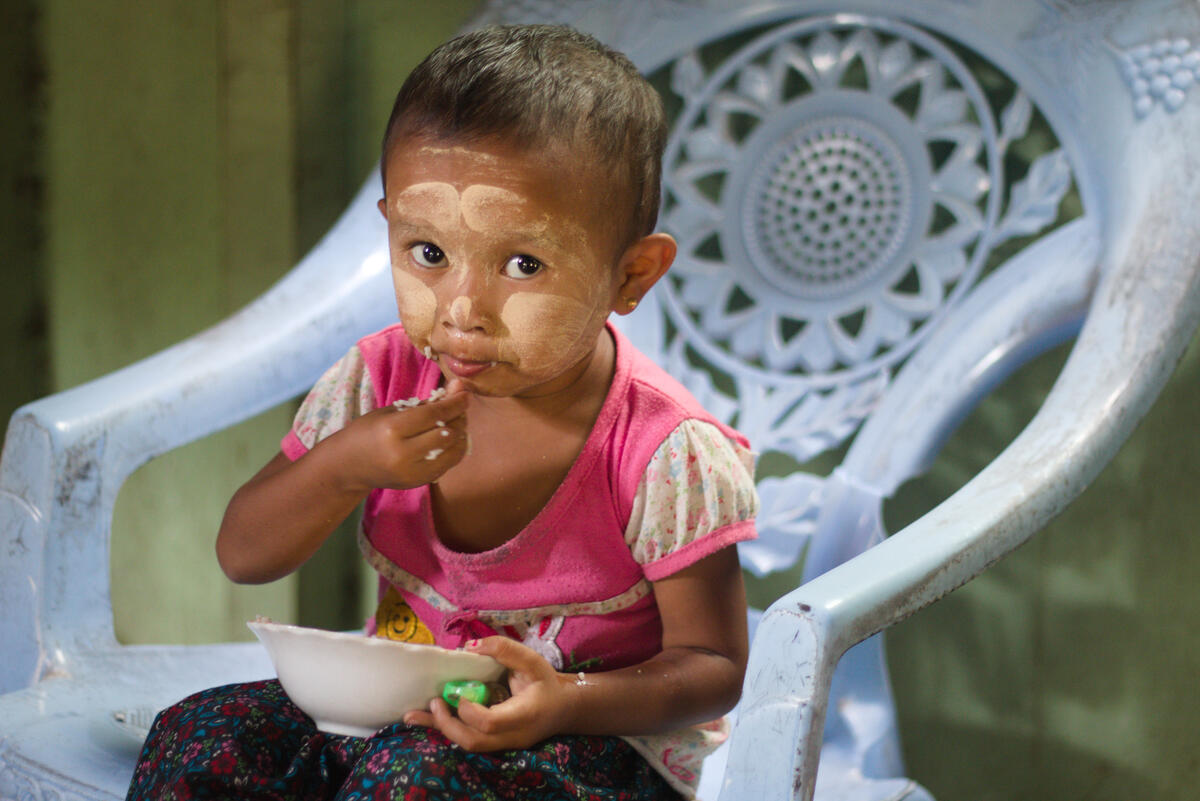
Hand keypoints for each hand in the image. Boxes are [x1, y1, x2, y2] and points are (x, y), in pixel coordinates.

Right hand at [328, 380, 469, 491]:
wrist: (349, 465)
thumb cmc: (369, 431)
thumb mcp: (393, 411)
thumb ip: (426, 403)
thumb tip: (458, 388)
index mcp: (392, 430)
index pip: (433, 414)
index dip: (454, 403)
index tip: (465, 394)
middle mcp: (403, 454)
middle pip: (446, 434)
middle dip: (459, 418)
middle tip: (460, 408)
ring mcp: (411, 472)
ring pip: (452, 452)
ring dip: (460, 435)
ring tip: (456, 423)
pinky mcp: (418, 482)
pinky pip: (447, 465)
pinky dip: (454, 450)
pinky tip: (450, 439)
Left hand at [404, 637, 575, 751]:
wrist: (562, 708)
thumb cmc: (546, 682)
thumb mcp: (532, 660)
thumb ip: (505, 650)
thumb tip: (471, 646)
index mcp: (524, 714)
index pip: (491, 723)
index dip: (470, 711)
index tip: (459, 693)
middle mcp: (513, 735)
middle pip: (474, 742)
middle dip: (447, 724)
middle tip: (434, 702)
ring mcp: (504, 744)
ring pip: (468, 745)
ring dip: (440, 729)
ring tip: (414, 714)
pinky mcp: (495, 743)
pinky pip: (468, 740)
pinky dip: (446, 730)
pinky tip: (425, 720)